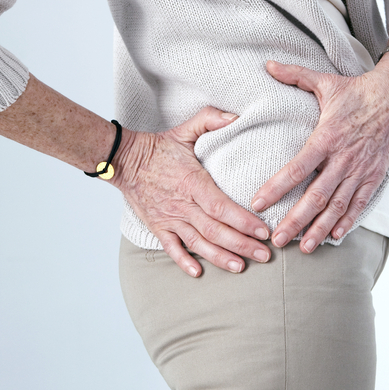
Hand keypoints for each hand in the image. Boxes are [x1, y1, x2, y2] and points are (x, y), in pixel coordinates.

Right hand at [110, 107, 271, 276]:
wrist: (123, 160)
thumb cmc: (159, 147)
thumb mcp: (186, 129)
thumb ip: (211, 120)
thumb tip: (236, 117)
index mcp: (193, 182)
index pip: (222, 207)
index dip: (243, 221)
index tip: (263, 231)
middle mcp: (183, 204)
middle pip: (215, 230)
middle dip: (242, 244)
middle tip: (264, 255)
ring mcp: (169, 218)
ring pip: (198, 243)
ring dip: (220, 257)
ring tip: (241, 267)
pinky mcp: (158, 226)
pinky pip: (171, 248)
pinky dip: (183, 261)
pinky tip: (198, 272)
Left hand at [250, 58, 388, 251]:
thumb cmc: (356, 91)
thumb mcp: (324, 82)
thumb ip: (294, 75)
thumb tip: (266, 64)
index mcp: (327, 136)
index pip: (297, 168)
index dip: (277, 187)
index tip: (258, 203)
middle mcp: (343, 158)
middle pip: (316, 196)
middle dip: (296, 220)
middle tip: (278, 239)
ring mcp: (360, 170)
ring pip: (338, 206)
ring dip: (320, 228)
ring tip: (304, 248)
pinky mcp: (374, 176)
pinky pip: (359, 204)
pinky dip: (347, 221)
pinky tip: (334, 236)